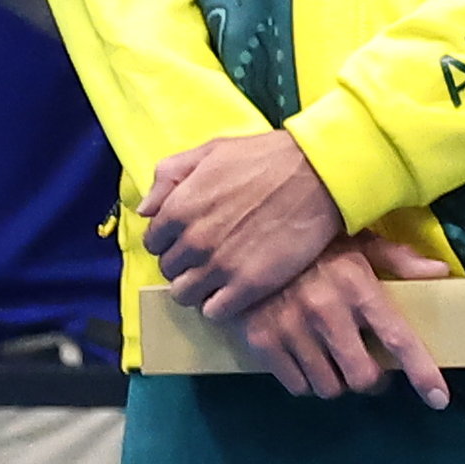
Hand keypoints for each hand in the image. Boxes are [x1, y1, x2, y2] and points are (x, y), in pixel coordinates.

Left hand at [145, 128, 351, 315]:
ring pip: (185, 296)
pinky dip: (219, 304)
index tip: (188, 237)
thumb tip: (145, 210)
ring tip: (218, 275)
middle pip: (169, 270)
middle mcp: (194, 241)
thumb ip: (170, 175)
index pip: (153, 242)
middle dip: (184, 263)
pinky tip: (234, 289)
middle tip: (207, 254)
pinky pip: (214, 312)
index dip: (170, 239)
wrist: (318, 174)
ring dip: (197, 288)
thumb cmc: (265, 158)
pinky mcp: (247, 287)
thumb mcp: (212, 151)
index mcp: (180, 207)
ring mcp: (220, 267)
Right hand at [233, 235, 454, 404]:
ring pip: (329, 386)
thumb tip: (441, 273)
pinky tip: (306, 359)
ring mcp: (293, 329)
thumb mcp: (358, 238)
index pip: (399, 338)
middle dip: (369, 378)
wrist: (242, 238)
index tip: (439, 399)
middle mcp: (328, 312)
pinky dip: (306, 380)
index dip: (423, 372)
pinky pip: (296, 386)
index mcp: (358, 286)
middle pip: (363, 377)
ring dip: (336, 380)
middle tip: (367, 367)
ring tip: (333, 360)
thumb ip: (399, 259)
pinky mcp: (263, 342)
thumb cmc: (312, 241)